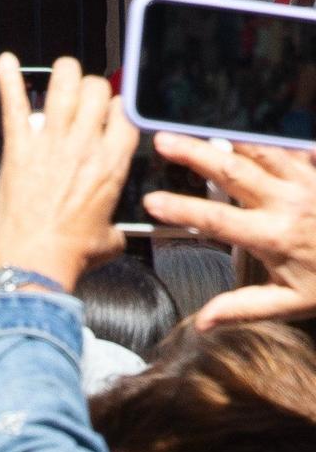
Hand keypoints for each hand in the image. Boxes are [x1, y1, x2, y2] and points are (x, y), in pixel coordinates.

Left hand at [0, 54, 136, 290]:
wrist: (35, 263)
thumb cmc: (72, 256)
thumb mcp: (111, 238)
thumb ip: (118, 225)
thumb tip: (118, 230)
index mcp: (114, 162)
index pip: (124, 112)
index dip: (117, 106)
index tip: (109, 110)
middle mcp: (86, 144)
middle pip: (96, 91)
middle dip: (91, 87)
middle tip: (81, 95)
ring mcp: (51, 143)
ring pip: (63, 86)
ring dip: (63, 73)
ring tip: (59, 72)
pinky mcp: (18, 149)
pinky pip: (14, 105)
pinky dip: (9, 81)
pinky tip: (5, 62)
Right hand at [144, 136, 315, 328]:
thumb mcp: (292, 303)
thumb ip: (244, 307)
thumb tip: (202, 321)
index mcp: (273, 236)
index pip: (216, 219)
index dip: (181, 209)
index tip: (152, 200)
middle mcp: (287, 202)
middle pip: (232, 172)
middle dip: (194, 154)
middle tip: (164, 140)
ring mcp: (307, 181)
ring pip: (261, 151)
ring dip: (228, 139)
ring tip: (200, 129)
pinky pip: (294, 147)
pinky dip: (269, 139)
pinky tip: (248, 134)